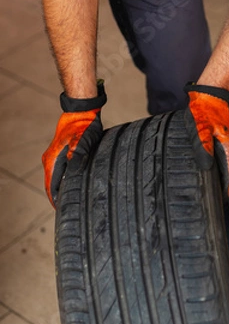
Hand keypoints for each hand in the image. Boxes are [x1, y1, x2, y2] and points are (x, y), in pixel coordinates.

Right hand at [42, 82, 106, 207]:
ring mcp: (53, 157)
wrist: (80, 112)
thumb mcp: (82, 142)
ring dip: (59, 191)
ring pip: (54, 179)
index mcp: (53, 160)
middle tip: (66, 212)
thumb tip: (71, 171)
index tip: (61, 212)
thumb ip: (76, 156)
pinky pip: (58, 173)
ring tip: (68, 203)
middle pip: (50, 186)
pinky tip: (70, 187)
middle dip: (57, 199)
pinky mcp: (59, 155)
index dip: (56, 200)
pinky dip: (62, 182)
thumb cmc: (83, 126)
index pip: (51, 187)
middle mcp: (50, 161)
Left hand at [184, 83, 228, 197]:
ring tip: (213, 192)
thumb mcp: (200, 131)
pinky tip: (214, 176)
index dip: (225, 191)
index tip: (217, 203)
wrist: (210, 96)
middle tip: (211, 201)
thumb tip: (207, 168)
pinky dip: (224, 170)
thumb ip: (203, 149)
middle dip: (224, 188)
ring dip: (224, 179)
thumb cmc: (203, 112)